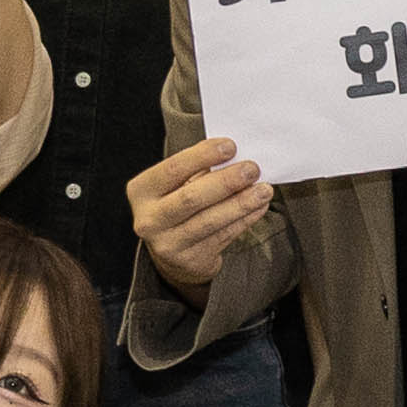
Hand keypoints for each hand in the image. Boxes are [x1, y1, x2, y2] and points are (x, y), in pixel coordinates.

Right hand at [130, 136, 274, 294]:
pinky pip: (224, 236)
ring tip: (264, 190)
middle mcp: (150, 219)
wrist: (172, 252)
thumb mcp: (176, 185)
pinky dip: (245, 219)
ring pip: (210, 220)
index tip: (230, 146)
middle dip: (226, 182)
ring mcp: (169, 243)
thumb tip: (236, 156)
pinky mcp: (191, 260)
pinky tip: (259, 206)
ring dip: (241, 203)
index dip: (202, 156)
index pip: (173, 169)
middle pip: (191, 198)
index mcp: (142, 191)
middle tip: (252, 169)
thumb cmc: (176, 206)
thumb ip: (198, 170)